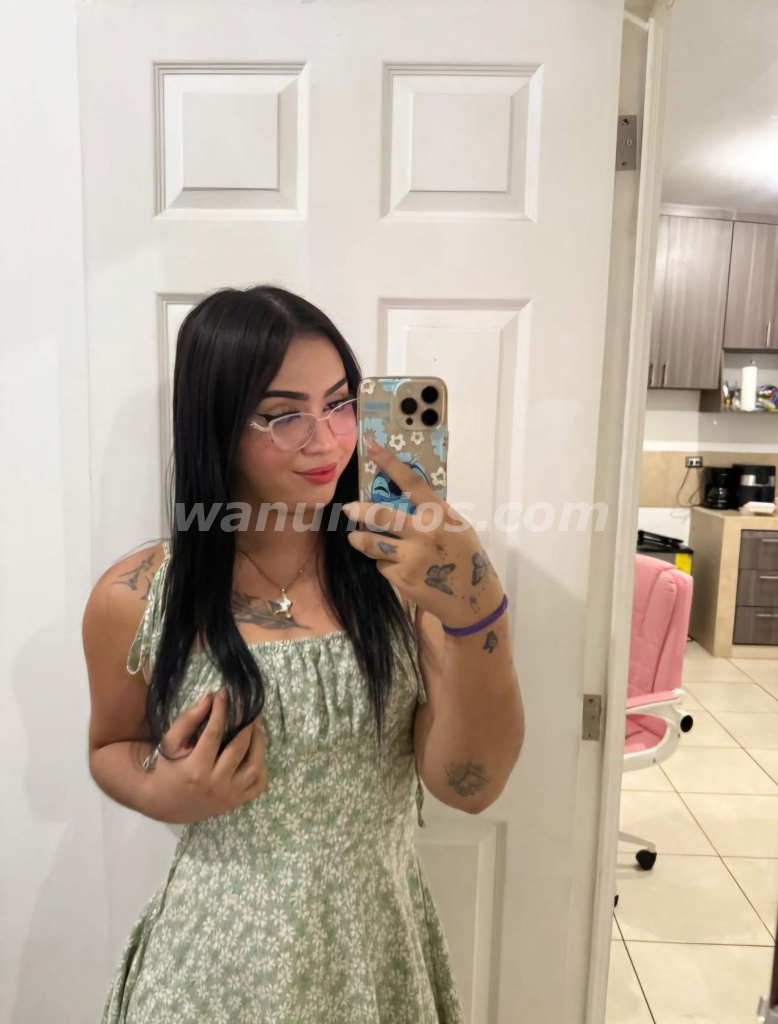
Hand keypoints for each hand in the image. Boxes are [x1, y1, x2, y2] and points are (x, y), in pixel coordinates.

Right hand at [150, 689, 267, 823]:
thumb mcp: (169, 744)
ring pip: (255, 767)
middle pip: (239, 748)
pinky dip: (263, 766)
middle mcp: (216, 784)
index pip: (214, 733)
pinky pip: (259, 784)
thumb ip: (187, 720)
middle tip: (247, 706)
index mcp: (196, 769)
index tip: (225, 693)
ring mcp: (230, 795)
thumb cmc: (167, 769)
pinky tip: (257, 750)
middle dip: (245, 723)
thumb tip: (209, 698)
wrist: (165, 805)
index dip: (221, 710)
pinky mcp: (237, 802)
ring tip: (255, 725)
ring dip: (259, 742)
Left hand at [344, 442, 503, 628]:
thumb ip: (433, 513)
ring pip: (372, 544)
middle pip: (381, 516)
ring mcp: (410, 557)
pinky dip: (385, 564)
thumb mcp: (457, 527)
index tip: (372, 448)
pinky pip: (382, 565)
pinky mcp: (401, 578)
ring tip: (355, 538)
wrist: (472, 600)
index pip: (411, 483)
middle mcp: (423, 533)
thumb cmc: (466, 558)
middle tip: (347, 509)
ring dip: (359, 540)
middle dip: (359, 511)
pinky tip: (398, 567)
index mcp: (439, 515)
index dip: (390, 464)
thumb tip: (404, 497)